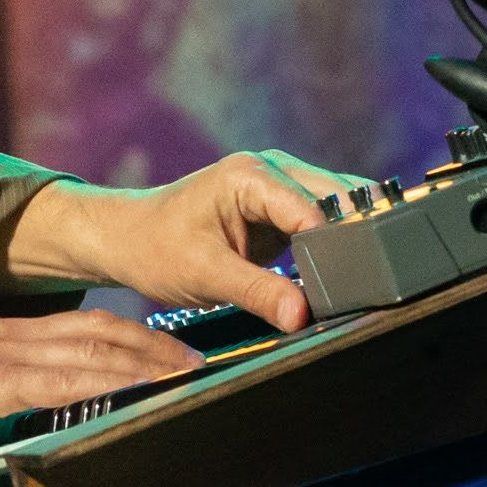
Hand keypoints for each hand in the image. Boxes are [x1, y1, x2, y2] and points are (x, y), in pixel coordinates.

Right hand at [0, 311, 209, 462]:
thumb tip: (33, 408)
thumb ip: (2, 394)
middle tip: (194, 359)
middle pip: (98, 331)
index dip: (129, 337)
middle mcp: (9, 336)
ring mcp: (3, 354)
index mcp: (3, 338)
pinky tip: (133, 387)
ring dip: (143, 361)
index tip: (165, 352)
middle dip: (152, 344)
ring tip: (181, 372)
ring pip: (90, 349)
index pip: (81, 329)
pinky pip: (63, 378)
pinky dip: (106, 380)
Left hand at [1, 150, 369, 335]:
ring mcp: (280, 186)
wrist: (129, 239)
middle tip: (356, 285)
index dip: (333, 250)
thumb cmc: (156, 248)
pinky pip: (322, 222)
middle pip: (338, 200)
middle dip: (350, 240)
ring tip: (346, 282)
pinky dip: (332, 245)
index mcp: (252, 176)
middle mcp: (273, 170)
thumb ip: (258, 292)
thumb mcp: (206, 275)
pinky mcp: (282, 208)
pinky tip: (332, 274)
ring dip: (343, 241)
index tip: (344, 288)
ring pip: (337, 209)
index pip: (315, 211)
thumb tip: (302, 316)